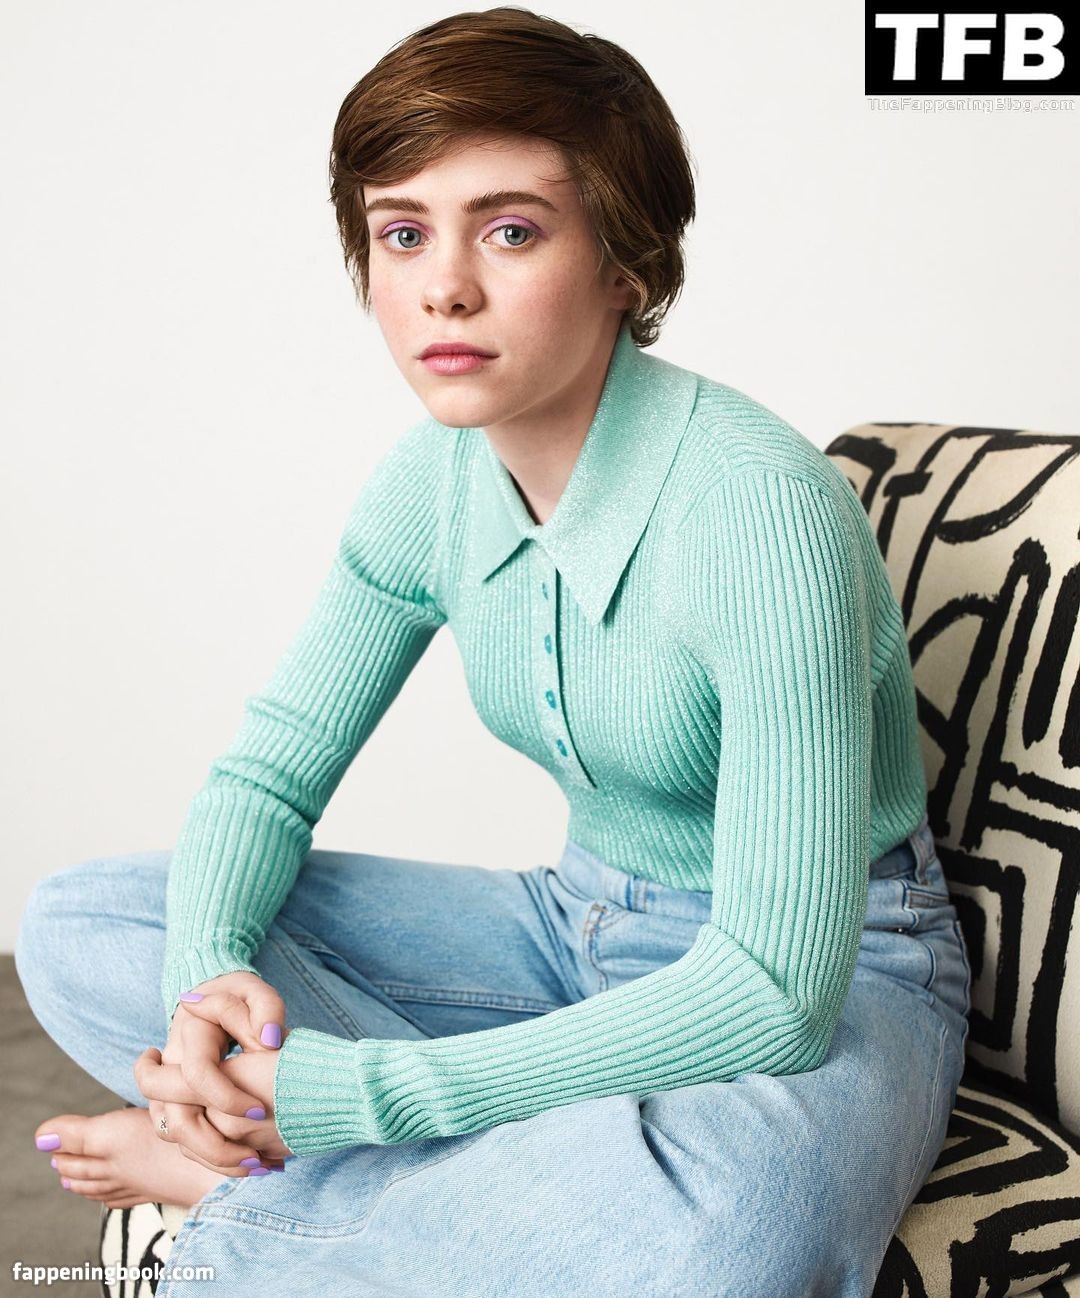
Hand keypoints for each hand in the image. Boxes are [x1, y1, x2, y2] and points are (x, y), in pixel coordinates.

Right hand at [134, 971, 285, 1175]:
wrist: (216, 999)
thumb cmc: (241, 996)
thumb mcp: (256, 991)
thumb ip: (266, 1009)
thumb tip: (270, 1040)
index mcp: (189, 1034)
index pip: (197, 1075)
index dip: (227, 1097)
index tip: (263, 1110)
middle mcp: (170, 1066)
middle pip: (175, 1121)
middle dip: (214, 1146)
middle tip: (257, 1156)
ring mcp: (167, 1090)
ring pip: (177, 1140)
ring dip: (216, 1160)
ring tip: (262, 1165)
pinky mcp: (175, 1106)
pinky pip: (186, 1142)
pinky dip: (216, 1158)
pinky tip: (257, 1161)